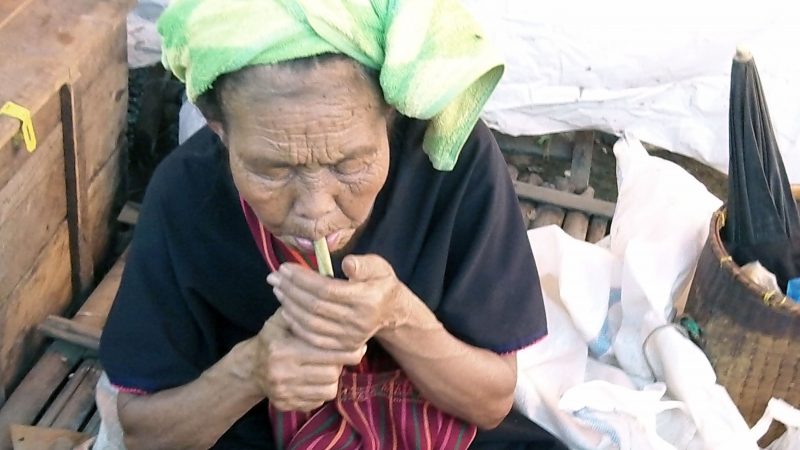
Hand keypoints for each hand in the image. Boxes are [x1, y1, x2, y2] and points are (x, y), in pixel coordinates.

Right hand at [252, 311, 365, 411]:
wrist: (251, 368)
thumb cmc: (273, 338)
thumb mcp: (280, 320)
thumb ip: (303, 311)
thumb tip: (329, 296)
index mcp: (283, 349)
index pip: (326, 352)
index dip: (347, 350)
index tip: (359, 346)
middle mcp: (282, 373)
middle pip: (332, 373)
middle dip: (340, 363)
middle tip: (341, 355)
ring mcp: (284, 393)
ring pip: (329, 390)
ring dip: (333, 378)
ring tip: (327, 367)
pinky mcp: (286, 406)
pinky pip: (318, 402)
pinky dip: (321, 391)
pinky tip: (315, 379)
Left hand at [266, 254, 411, 350]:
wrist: (390, 312)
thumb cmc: (380, 283)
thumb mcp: (379, 266)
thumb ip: (363, 264)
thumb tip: (347, 264)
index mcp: (367, 299)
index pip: (326, 290)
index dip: (302, 279)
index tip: (286, 267)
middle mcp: (358, 321)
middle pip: (315, 307)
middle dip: (291, 290)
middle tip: (275, 276)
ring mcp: (350, 337)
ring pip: (311, 323)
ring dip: (290, 306)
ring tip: (278, 289)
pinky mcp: (343, 347)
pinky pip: (313, 338)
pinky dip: (296, 325)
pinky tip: (286, 310)